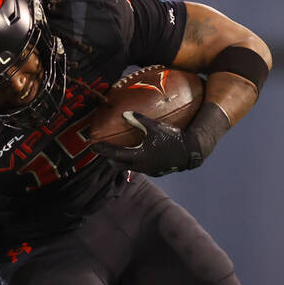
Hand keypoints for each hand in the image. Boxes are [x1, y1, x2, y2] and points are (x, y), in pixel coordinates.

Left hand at [90, 111, 204, 176]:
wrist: (191, 152)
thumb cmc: (173, 138)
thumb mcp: (155, 127)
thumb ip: (139, 120)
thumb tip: (125, 113)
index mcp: (138, 156)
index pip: (114, 154)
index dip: (102, 150)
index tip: (92, 146)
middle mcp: (140, 166)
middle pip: (117, 165)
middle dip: (109, 158)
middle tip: (102, 151)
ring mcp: (147, 170)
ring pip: (128, 167)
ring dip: (121, 161)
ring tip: (117, 153)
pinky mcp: (155, 171)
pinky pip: (139, 167)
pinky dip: (133, 161)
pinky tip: (136, 154)